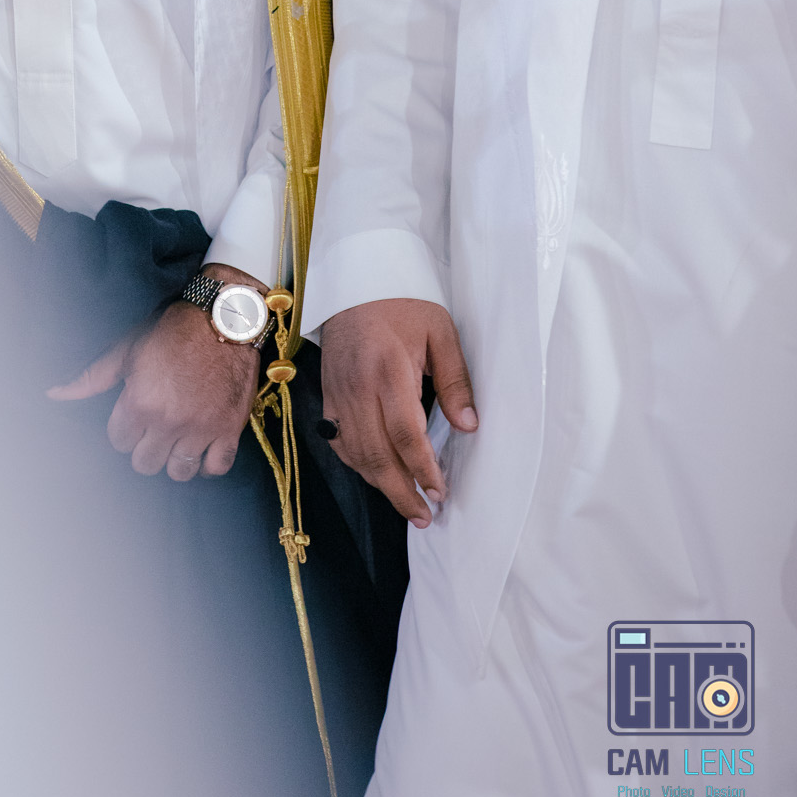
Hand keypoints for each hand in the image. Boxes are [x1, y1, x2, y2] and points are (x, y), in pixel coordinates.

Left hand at [46, 264, 261, 480]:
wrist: (225, 317)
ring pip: (179, 472)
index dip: (123, 429)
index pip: (118, 441)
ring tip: (176, 439)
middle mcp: (168, 421)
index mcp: (139, 402)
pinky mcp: (229, 429)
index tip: (133, 416)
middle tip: (154, 428)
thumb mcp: (128, 349)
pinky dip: (207, 463)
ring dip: (174, 458)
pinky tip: (201, 448)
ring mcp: (201, 428)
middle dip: (145, 447)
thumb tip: (54, 393)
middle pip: (145, 463)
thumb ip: (92, 377)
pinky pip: (215, 468)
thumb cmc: (174, 329)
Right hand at [320, 297, 476, 529]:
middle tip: (424, 515)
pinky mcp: (327, 393)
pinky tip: (375, 472)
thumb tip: (469, 426)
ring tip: (406, 502)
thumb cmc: (401, 303)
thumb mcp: (440, 332)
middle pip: (376, 455)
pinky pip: (338, 440)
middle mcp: (359, 388)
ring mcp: (338, 393)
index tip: (441, 493)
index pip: (405, 435)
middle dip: (401, 492)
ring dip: (379, 483)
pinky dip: (356, 462)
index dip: (423, 470)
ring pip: (355, 453)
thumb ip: (455, 380)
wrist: (354, 281)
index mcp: (389, 371)